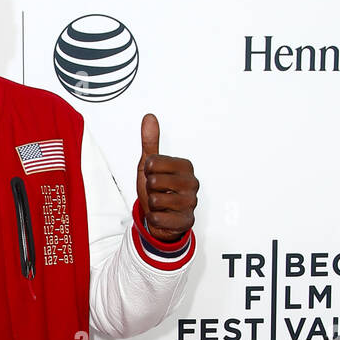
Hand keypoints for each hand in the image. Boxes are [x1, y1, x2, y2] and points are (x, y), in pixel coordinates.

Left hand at [136, 113, 198, 242]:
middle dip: (150, 189)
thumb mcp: (150, 165)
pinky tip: (163, 215)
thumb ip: (149, 142)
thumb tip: (149, 118)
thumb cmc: (157, 190)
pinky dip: (155, 218)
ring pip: (155, 201)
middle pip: (154, 182)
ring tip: (161, 203)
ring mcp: (191, 203)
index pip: (153, 163)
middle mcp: (192, 183)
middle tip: (157, 191)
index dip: (147, 172)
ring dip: (152, 204)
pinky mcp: (186, 221)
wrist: (161, 218)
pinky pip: (158, 218)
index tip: (154, 175)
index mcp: (185, 166)